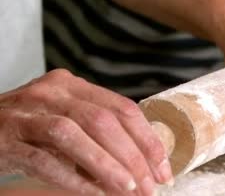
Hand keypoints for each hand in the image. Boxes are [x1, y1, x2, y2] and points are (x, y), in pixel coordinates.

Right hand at [0, 70, 172, 194]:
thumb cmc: (28, 127)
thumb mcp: (64, 117)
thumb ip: (97, 129)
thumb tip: (142, 163)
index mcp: (73, 85)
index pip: (122, 108)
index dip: (147, 139)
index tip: (163, 168)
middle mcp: (51, 92)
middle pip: (103, 121)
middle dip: (132, 156)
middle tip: (150, 186)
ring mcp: (26, 113)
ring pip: (73, 135)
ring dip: (106, 165)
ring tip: (128, 189)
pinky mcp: (6, 138)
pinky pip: (43, 159)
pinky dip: (71, 178)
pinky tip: (92, 193)